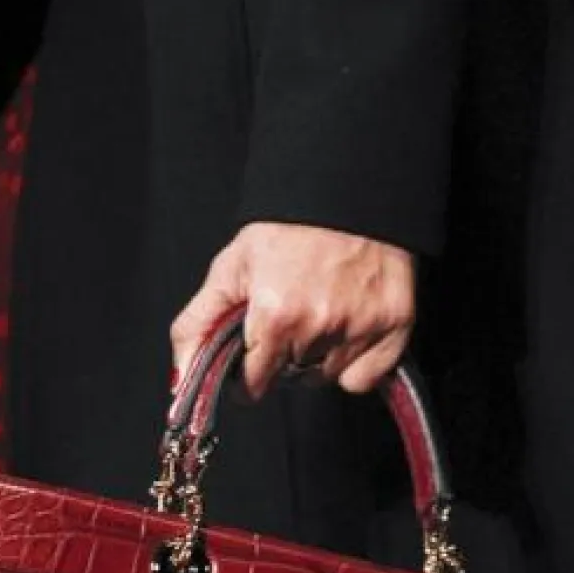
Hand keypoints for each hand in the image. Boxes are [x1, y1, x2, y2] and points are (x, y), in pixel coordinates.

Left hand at [171, 222, 415, 399]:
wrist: (349, 188)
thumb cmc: (287, 228)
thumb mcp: (231, 267)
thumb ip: (199, 325)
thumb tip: (180, 381)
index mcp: (275, 315)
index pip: (254, 384)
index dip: (248, 376)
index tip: (253, 361)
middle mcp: (319, 326)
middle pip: (291, 379)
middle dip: (285, 359)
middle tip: (291, 316)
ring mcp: (360, 328)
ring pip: (327, 377)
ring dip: (319, 358)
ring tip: (322, 311)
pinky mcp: (394, 326)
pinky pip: (364, 378)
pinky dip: (356, 364)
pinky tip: (349, 327)